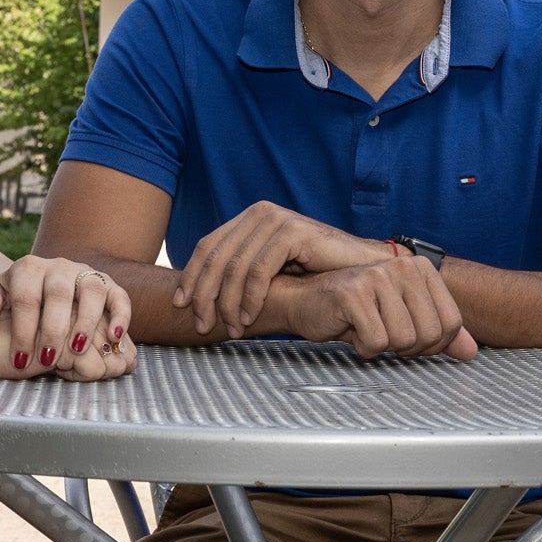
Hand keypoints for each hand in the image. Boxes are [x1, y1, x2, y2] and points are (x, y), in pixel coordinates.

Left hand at [0, 256, 132, 378]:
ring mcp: (84, 273)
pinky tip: (115, 338)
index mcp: (29, 268)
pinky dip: (121, 315)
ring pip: (91, 291)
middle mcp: (59, 266)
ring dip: (86, 321)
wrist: (38, 285)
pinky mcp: (106, 284)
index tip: (19, 360)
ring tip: (78, 349)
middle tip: (47, 360)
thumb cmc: (13, 299)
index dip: (22, 330)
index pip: (25, 297)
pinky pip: (119, 296)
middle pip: (59, 293)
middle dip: (53, 329)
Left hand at [176, 201, 393, 338]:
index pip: (208, 246)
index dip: (192, 276)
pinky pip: (259, 269)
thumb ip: (243, 270)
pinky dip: (250, 296)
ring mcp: (276, 219)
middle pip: (217, 256)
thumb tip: (203, 294)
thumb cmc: (317, 271)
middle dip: (205, 295)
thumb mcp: (272, 269)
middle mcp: (259, 213)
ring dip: (228, 302)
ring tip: (231, 327)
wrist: (360, 266)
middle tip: (202, 324)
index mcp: (249, 219)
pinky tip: (249, 315)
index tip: (181, 305)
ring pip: (235, 266)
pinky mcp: (292, 231)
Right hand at [269, 259, 476, 359]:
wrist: (306, 301)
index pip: (451, 323)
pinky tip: (352, 330)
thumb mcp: (403, 318)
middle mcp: (402, 267)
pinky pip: (376, 342)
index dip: (433, 344)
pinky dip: (363, 348)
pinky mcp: (354, 294)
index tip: (410, 339)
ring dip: (383, 346)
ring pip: (404, 340)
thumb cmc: (355, 310)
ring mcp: (378, 278)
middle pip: (430, 334)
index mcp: (420, 269)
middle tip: (384, 335)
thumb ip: (439, 332)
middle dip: (408, 349)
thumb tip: (471, 351)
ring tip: (367, 329)